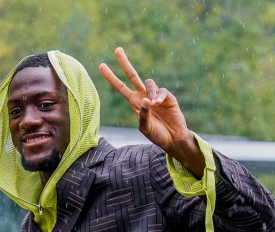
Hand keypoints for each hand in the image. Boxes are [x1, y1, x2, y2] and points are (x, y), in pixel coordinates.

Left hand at [99, 47, 204, 175]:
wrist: (173, 139)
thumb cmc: (157, 135)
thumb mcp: (145, 128)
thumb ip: (143, 115)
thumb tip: (145, 99)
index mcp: (134, 103)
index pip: (120, 87)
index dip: (111, 77)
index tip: (101, 66)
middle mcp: (143, 96)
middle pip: (132, 75)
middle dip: (124, 63)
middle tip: (117, 50)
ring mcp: (155, 95)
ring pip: (149, 83)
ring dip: (150, 92)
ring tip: (153, 104)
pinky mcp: (167, 96)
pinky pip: (161, 91)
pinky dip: (159, 96)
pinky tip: (158, 103)